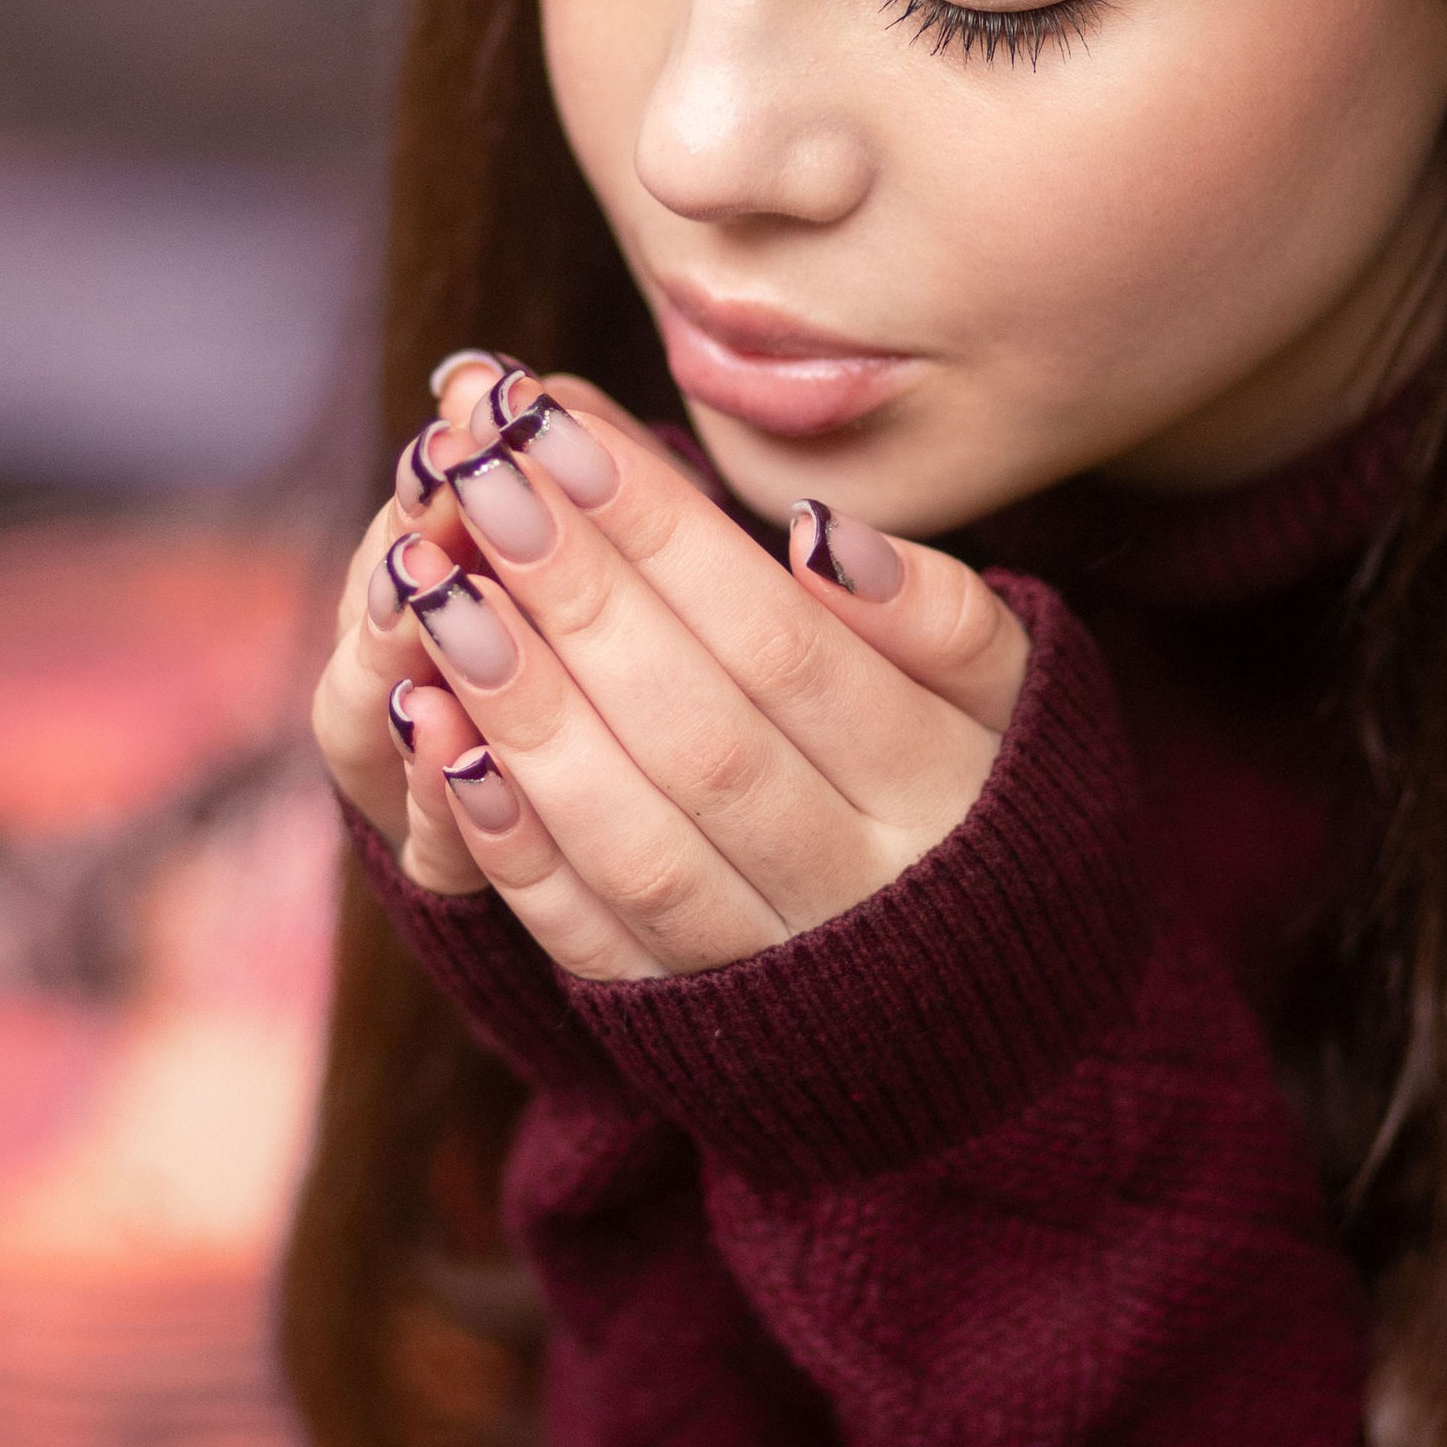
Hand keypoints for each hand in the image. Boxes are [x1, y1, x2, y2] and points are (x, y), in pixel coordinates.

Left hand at [310, 353, 1030, 979]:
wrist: (992, 1012)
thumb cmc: (984, 797)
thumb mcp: (1015, 696)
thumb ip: (938, 616)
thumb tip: (818, 536)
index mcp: (937, 789)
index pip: (777, 638)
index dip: (661, 529)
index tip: (554, 423)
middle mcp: (854, 888)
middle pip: (694, 729)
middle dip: (571, 593)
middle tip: (468, 471)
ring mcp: (764, 966)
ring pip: (632, 838)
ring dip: (522, 710)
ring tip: (431, 583)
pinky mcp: (681, 1023)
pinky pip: (586, 940)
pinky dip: (507, 841)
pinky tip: (435, 732)